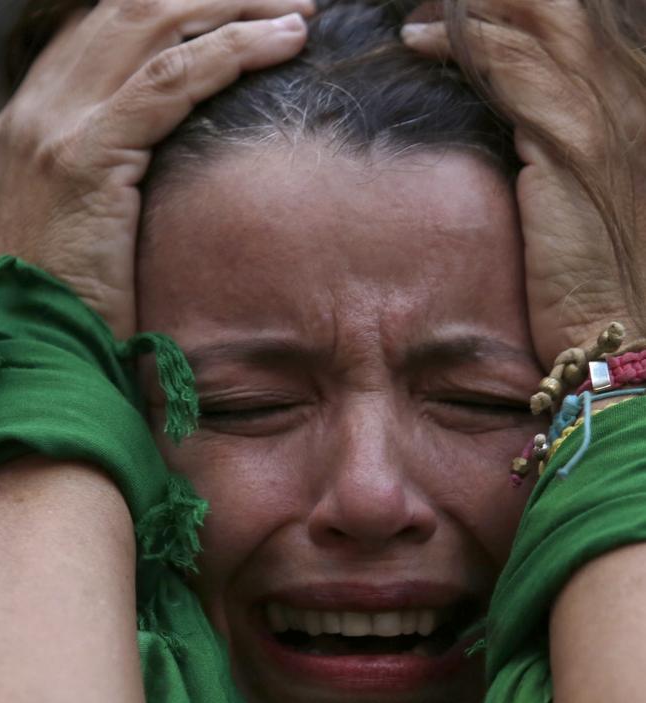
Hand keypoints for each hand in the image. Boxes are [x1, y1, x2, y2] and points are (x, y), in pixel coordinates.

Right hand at [0, 0, 312, 338]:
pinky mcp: (84, 160)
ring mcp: (54, 127)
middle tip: (285, 0)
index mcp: (32, 118)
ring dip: (234, 8)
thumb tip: (174, 159)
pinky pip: (168, 83)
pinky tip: (279, 43)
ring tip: (296, 12)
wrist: (32, 353)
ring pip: (152, 25)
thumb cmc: (70, 306)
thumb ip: (112, 174)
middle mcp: (36, 108)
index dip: (174, 5)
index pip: (103, 28)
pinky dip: (230, 52)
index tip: (237, 8)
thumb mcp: (83, 224)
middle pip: (131, 8)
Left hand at [402, 0, 645, 371]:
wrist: (622, 333)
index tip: (456, 10)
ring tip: (413, 18)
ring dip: (467, 7)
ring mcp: (606, 109)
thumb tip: (509, 105)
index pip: (568, 12)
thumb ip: (555, 133)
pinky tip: (416, 44)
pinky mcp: (570, 143)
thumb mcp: (584, 186)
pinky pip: (507, 62)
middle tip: (427, 5)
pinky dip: (459, 42)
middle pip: (552, 0)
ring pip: (533, 12)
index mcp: (633, 93)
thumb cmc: (598, 272)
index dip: (512, 2)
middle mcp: (629, 87)